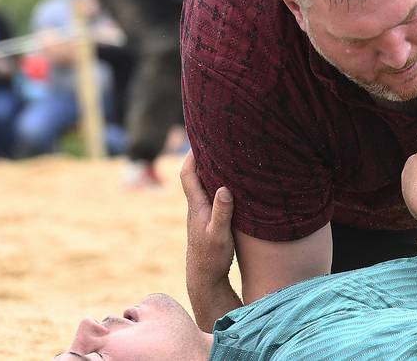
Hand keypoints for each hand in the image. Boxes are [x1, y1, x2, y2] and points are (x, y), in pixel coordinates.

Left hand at [181, 151, 234, 287]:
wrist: (204, 278)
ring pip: (203, 185)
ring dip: (210, 170)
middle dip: (202, 157)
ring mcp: (200, 214)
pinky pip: (210, 195)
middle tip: (214, 139)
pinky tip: (228, 183)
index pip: (188, 174)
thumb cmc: (212, 257)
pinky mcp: (207, 220)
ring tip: (223, 156)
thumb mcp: (219, 235)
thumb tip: (224, 188)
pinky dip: (216, 184)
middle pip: (195, 175)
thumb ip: (222, 212)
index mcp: (196, 207)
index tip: (200, 138)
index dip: (192, 156)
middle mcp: (196, 207)